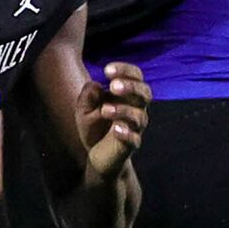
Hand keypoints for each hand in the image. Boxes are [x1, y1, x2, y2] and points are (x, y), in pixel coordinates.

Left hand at [76, 60, 148, 182]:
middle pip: (145, 93)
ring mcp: (135, 128)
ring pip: (139, 116)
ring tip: (104, 110)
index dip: (125, 70)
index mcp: (127, 96)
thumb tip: (95, 85)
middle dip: (131, 87)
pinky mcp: (130, 146)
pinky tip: (116, 129)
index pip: (135, 76)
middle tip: (113, 85)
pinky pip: (134, 139)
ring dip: (123, 110)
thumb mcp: (83, 110)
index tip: (107, 70)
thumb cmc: (94, 128)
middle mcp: (136, 109)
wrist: (98, 157)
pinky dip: (126, 133)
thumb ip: (87, 96)